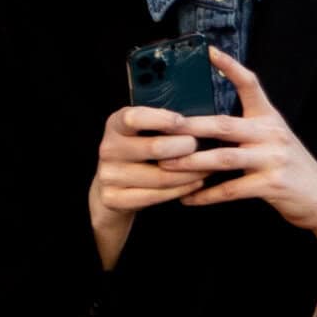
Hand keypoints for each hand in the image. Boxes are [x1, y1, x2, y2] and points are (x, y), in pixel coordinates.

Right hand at [87, 103, 201, 268]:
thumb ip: (162, 123)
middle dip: (185, 147)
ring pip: (161, 176)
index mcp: (115, 125)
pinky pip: (156, 196)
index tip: (183, 122)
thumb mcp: (143, 130)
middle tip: (201, 147)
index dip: (161, 119)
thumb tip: (199, 119)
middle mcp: (108, 149)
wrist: (111, 186)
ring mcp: (109, 176)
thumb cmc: (138, 152)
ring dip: (191, 172)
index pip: (134, 117)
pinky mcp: (114, 199)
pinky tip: (196, 182)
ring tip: (208, 166)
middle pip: (155, 148)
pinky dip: (181, 189)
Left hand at [167, 46, 316, 288]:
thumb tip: (206, 123)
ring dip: (191, 163)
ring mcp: (273, 159)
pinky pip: (232, 190)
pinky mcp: (273, 185)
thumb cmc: (290, 168)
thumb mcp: (275, 139)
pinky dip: (207, 195)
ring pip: (223, 158)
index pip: (250, 84)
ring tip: (165, 166)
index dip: (230, 67)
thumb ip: (248, 129)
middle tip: (161, 127)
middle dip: (189, 126)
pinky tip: (188, 198)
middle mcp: (272, 134)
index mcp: (270, 118)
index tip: (208, 52)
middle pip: (224, 125)